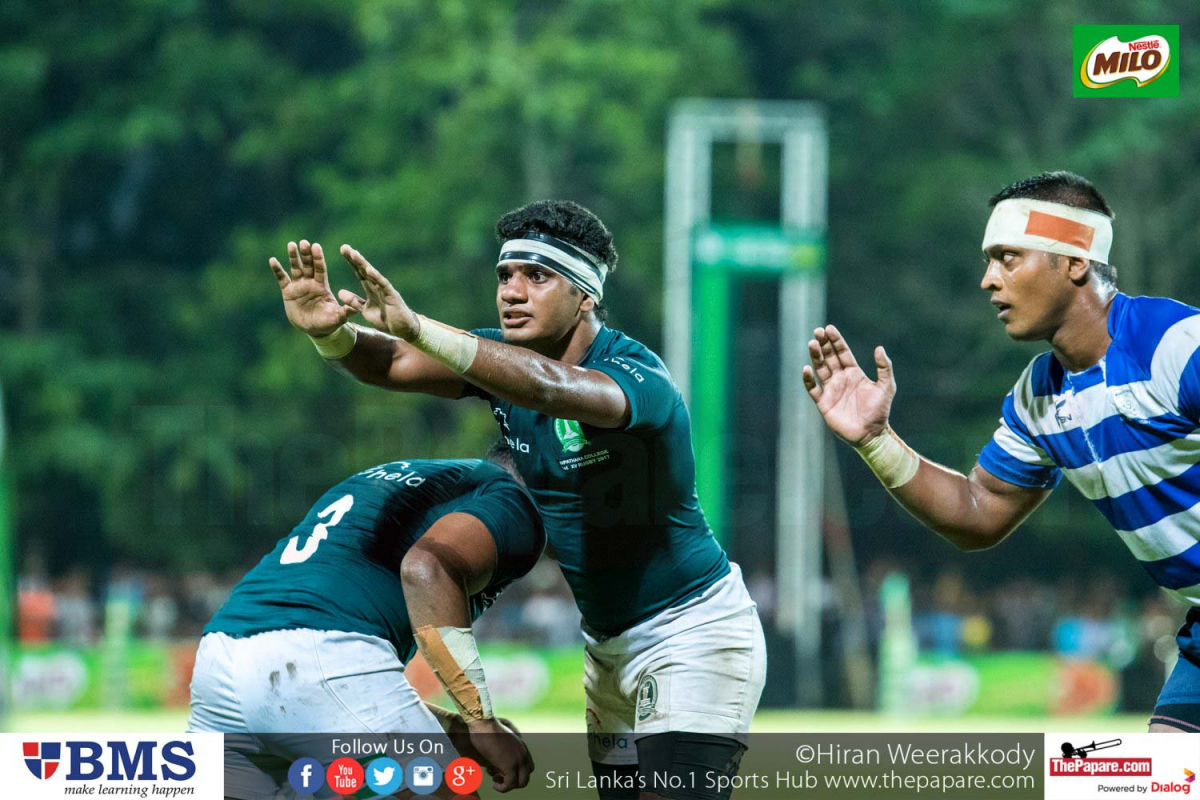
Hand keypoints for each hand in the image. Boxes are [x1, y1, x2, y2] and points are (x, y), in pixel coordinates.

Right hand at [269, 241, 357, 336]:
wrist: (315, 330)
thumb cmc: (329, 323)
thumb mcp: (338, 317)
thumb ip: (345, 311)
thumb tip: (356, 308)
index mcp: (322, 286)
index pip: (320, 269)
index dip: (318, 258)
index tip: (316, 246)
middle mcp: (310, 283)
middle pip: (308, 265)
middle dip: (306, 254)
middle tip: (304, 242)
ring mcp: (299, 286)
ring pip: (296, 268)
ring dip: (294, 257)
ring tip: (291, 244)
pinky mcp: (288, 292)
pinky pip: (282, 279)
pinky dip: (277, 270)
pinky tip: (272, 260)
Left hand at [339, 244, 420, 340]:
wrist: (403, 329)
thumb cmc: (387, 319)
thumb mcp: (366, 310)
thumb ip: (354, 301)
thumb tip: (339, 292)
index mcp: (371, 288)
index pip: (359, 272)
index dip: (351, 262)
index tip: (343, 250)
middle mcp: (378, 286)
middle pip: (364, 270)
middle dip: (355, 258)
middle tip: (344, 247)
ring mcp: (385, 290)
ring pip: (372, 274)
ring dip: (363, 264)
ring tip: (354, 254)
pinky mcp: (392, 296)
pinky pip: (383, 285)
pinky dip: (376, 277)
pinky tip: (369, 269)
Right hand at [463, 718, 532, 792]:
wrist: (484, 724)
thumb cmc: (487, 729)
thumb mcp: (500, 741)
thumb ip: (503, 751)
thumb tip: (496, 764)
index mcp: (522, 747)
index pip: (528, 767)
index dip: (517, 773)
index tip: (502, 772)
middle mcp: (523, 754)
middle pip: (526, 776)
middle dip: (513, 781)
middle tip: (499, 777)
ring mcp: (518, 760)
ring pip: (521, 783)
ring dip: (508, 786)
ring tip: (496, 781)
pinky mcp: (510, 766)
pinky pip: (510, 785)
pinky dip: (502, 788)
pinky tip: (494, 785)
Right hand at [802, 324, 894, 445]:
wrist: (871, 434)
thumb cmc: (880, 411)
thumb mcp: (886, 387)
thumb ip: (884, 368)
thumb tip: (879, 348)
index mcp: (854, 373)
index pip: (842, 353)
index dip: (836, 340)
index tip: (829, 329)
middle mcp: (840, 379)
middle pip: (829, 357)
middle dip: (823, 344)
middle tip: (818, 331)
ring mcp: (831, 390)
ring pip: (820, 369)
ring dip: (815, 356)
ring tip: (812, 343)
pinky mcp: (823, 403)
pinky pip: (813, 389)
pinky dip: (808, 379)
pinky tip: (806, 368)